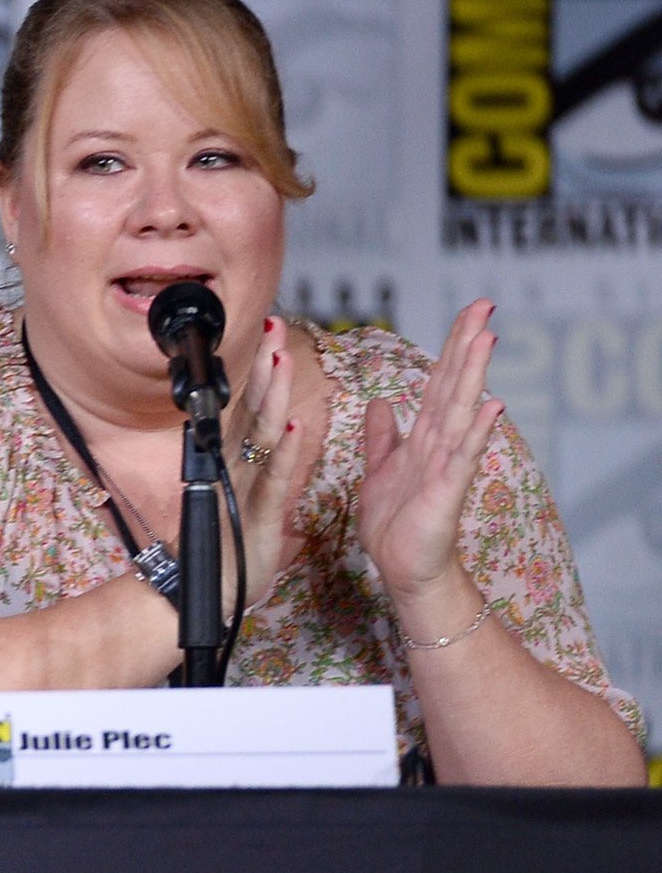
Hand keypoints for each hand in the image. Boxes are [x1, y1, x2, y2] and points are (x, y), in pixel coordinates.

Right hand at [224, 313, 306, 614]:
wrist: (202, 593)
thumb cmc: (224, 549)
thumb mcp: (242, 499)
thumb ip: (256, 466)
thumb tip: (272, 436)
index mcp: (236, 460)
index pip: (251, 405)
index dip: (263, 370)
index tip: (271, 335)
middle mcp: (235, 467)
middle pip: (252, 407)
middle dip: (265, 366)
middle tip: (274, 326)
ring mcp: (244, 488)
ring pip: (260, 434)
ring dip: (273, 395)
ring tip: (282, 360)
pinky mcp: (255, 515)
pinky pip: (273, 479)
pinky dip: (284, 453)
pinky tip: (292, 427)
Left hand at [360, 298, 504, 623]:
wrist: (404, 568)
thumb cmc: (395, 523)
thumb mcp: (379, 469)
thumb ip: (383, 436)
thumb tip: (382, 401)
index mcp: (422, 436)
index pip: (439, 381)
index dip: (452, 345)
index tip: (469, 310)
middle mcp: (439, 443)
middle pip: (454, 385)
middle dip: (467, 344)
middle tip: (485, 304)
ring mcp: (447, 464)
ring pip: (460, 411)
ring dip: (474, 375)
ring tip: (488, 339)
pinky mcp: (447, 490)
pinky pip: (464, 456)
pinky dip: (477, 430)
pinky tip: (492, 406)